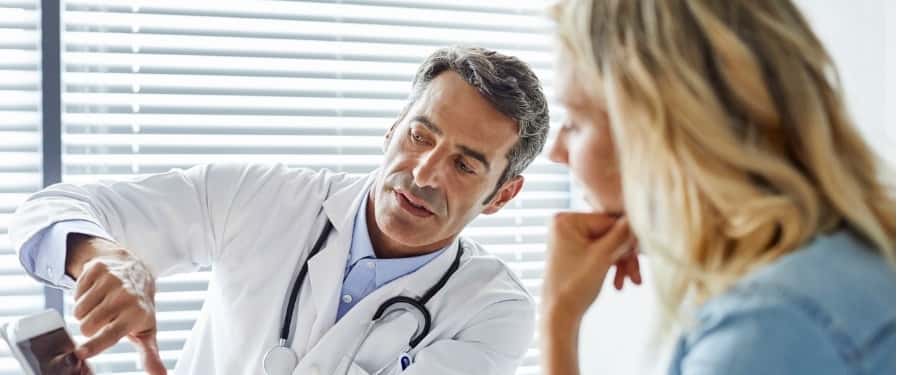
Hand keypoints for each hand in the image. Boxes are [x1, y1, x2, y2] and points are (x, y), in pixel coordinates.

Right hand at [70, 238, 166, 374]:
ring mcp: (110, 279)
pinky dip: (81, 295)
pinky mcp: (97, 268)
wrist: (137, 271)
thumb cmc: (139, 307)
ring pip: (78, 310)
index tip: (80, 353)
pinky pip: (75, 292)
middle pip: (87, 326)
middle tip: (104, 320)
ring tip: (100, 306)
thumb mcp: (147, 330)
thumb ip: (150, 354)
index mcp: (136, 314)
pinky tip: (96, 292)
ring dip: (84, 312)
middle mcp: (124, 295)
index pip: (110, 334)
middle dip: (89, 327)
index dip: (94, 346)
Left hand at [542, 212, 638, 319]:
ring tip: (631, 282)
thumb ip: (622, 235)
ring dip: (621, 263)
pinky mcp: (575, 251)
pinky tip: (619, 283)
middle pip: (609, 233)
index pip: (608, 221)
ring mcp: (570, 239)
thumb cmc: (574, 286)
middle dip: (624, 256)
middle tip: (635, 276)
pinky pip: (601, 252)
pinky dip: (611, 266)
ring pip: (608, 245)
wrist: (559, 315)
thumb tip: (638, 216)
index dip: (626, 239)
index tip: (637, 255)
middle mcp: (565, 225)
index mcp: (566, 220)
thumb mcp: (603, 257)